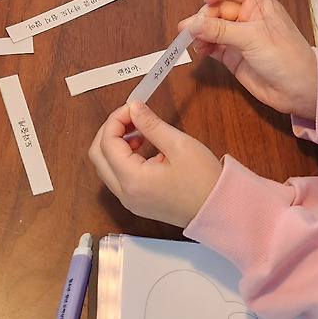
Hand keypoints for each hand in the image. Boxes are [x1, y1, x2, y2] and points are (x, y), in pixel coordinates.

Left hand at [89, 100, 221, 227]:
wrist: (219, 211)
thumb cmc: (203, 180)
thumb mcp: (178, 144)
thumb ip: (151, 124)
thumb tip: (133, 107)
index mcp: (132, 180)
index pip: (107, 143)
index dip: (116, 120)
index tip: (133, 107)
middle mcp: (125, 194)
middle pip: (98, 156)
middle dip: (110, 131)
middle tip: (132, 117)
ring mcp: (130, 201)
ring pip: (106, 167)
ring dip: (115, 144)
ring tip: (139, 130)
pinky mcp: (138, 202)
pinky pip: (118, 177)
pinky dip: (122, 158)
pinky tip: (142, 147)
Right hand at [180, 0, 317, 117]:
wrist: (299, 90)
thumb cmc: (289, 57)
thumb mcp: (253, 37)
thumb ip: (222, 30)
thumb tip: (196, 23)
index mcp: (258, 4)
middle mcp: (247, 18)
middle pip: (217, 7)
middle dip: (204, 16)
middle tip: (194, 28)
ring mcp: (240, 37)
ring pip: (212, 27)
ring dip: (200, 32)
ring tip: (192, 39)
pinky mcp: (234, 56)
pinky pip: (213, 46)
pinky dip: (204, 46)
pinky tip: (200, 49)